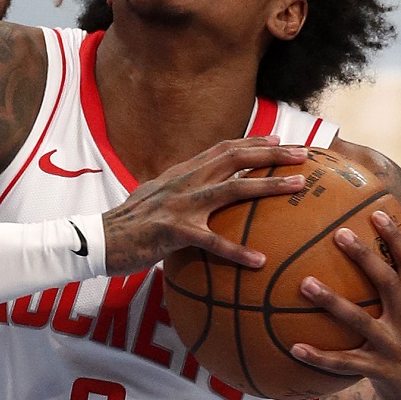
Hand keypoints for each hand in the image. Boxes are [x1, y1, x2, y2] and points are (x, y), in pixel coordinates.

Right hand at [101, 137, 308, 274]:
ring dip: (268, 186)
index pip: (223, 148)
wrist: (97, 240)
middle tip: (303, 154)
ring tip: (297, 187)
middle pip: (235, 158)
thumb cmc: (127, 225)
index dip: (253, 141)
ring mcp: (179, 205)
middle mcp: (184, 181)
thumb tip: (199, 193)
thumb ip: (178, 190)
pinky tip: (259, 261)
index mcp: (180, 173)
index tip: (280, 138)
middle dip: (272, 153)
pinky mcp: (173, 232)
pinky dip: (237, 251)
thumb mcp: (154, 197)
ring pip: (233, 189)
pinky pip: (212, 242)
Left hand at [290, 212, 400, 399]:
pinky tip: (294, 347)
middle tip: (338, 234)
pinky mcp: (381, 372)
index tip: (376, 213)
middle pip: (387, 282)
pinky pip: (345, 364)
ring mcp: (394, 346)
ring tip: (304, 283)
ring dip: (332, 302)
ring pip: (360, 321)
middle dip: (365, 257)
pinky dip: (320, 357)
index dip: (395, 238)